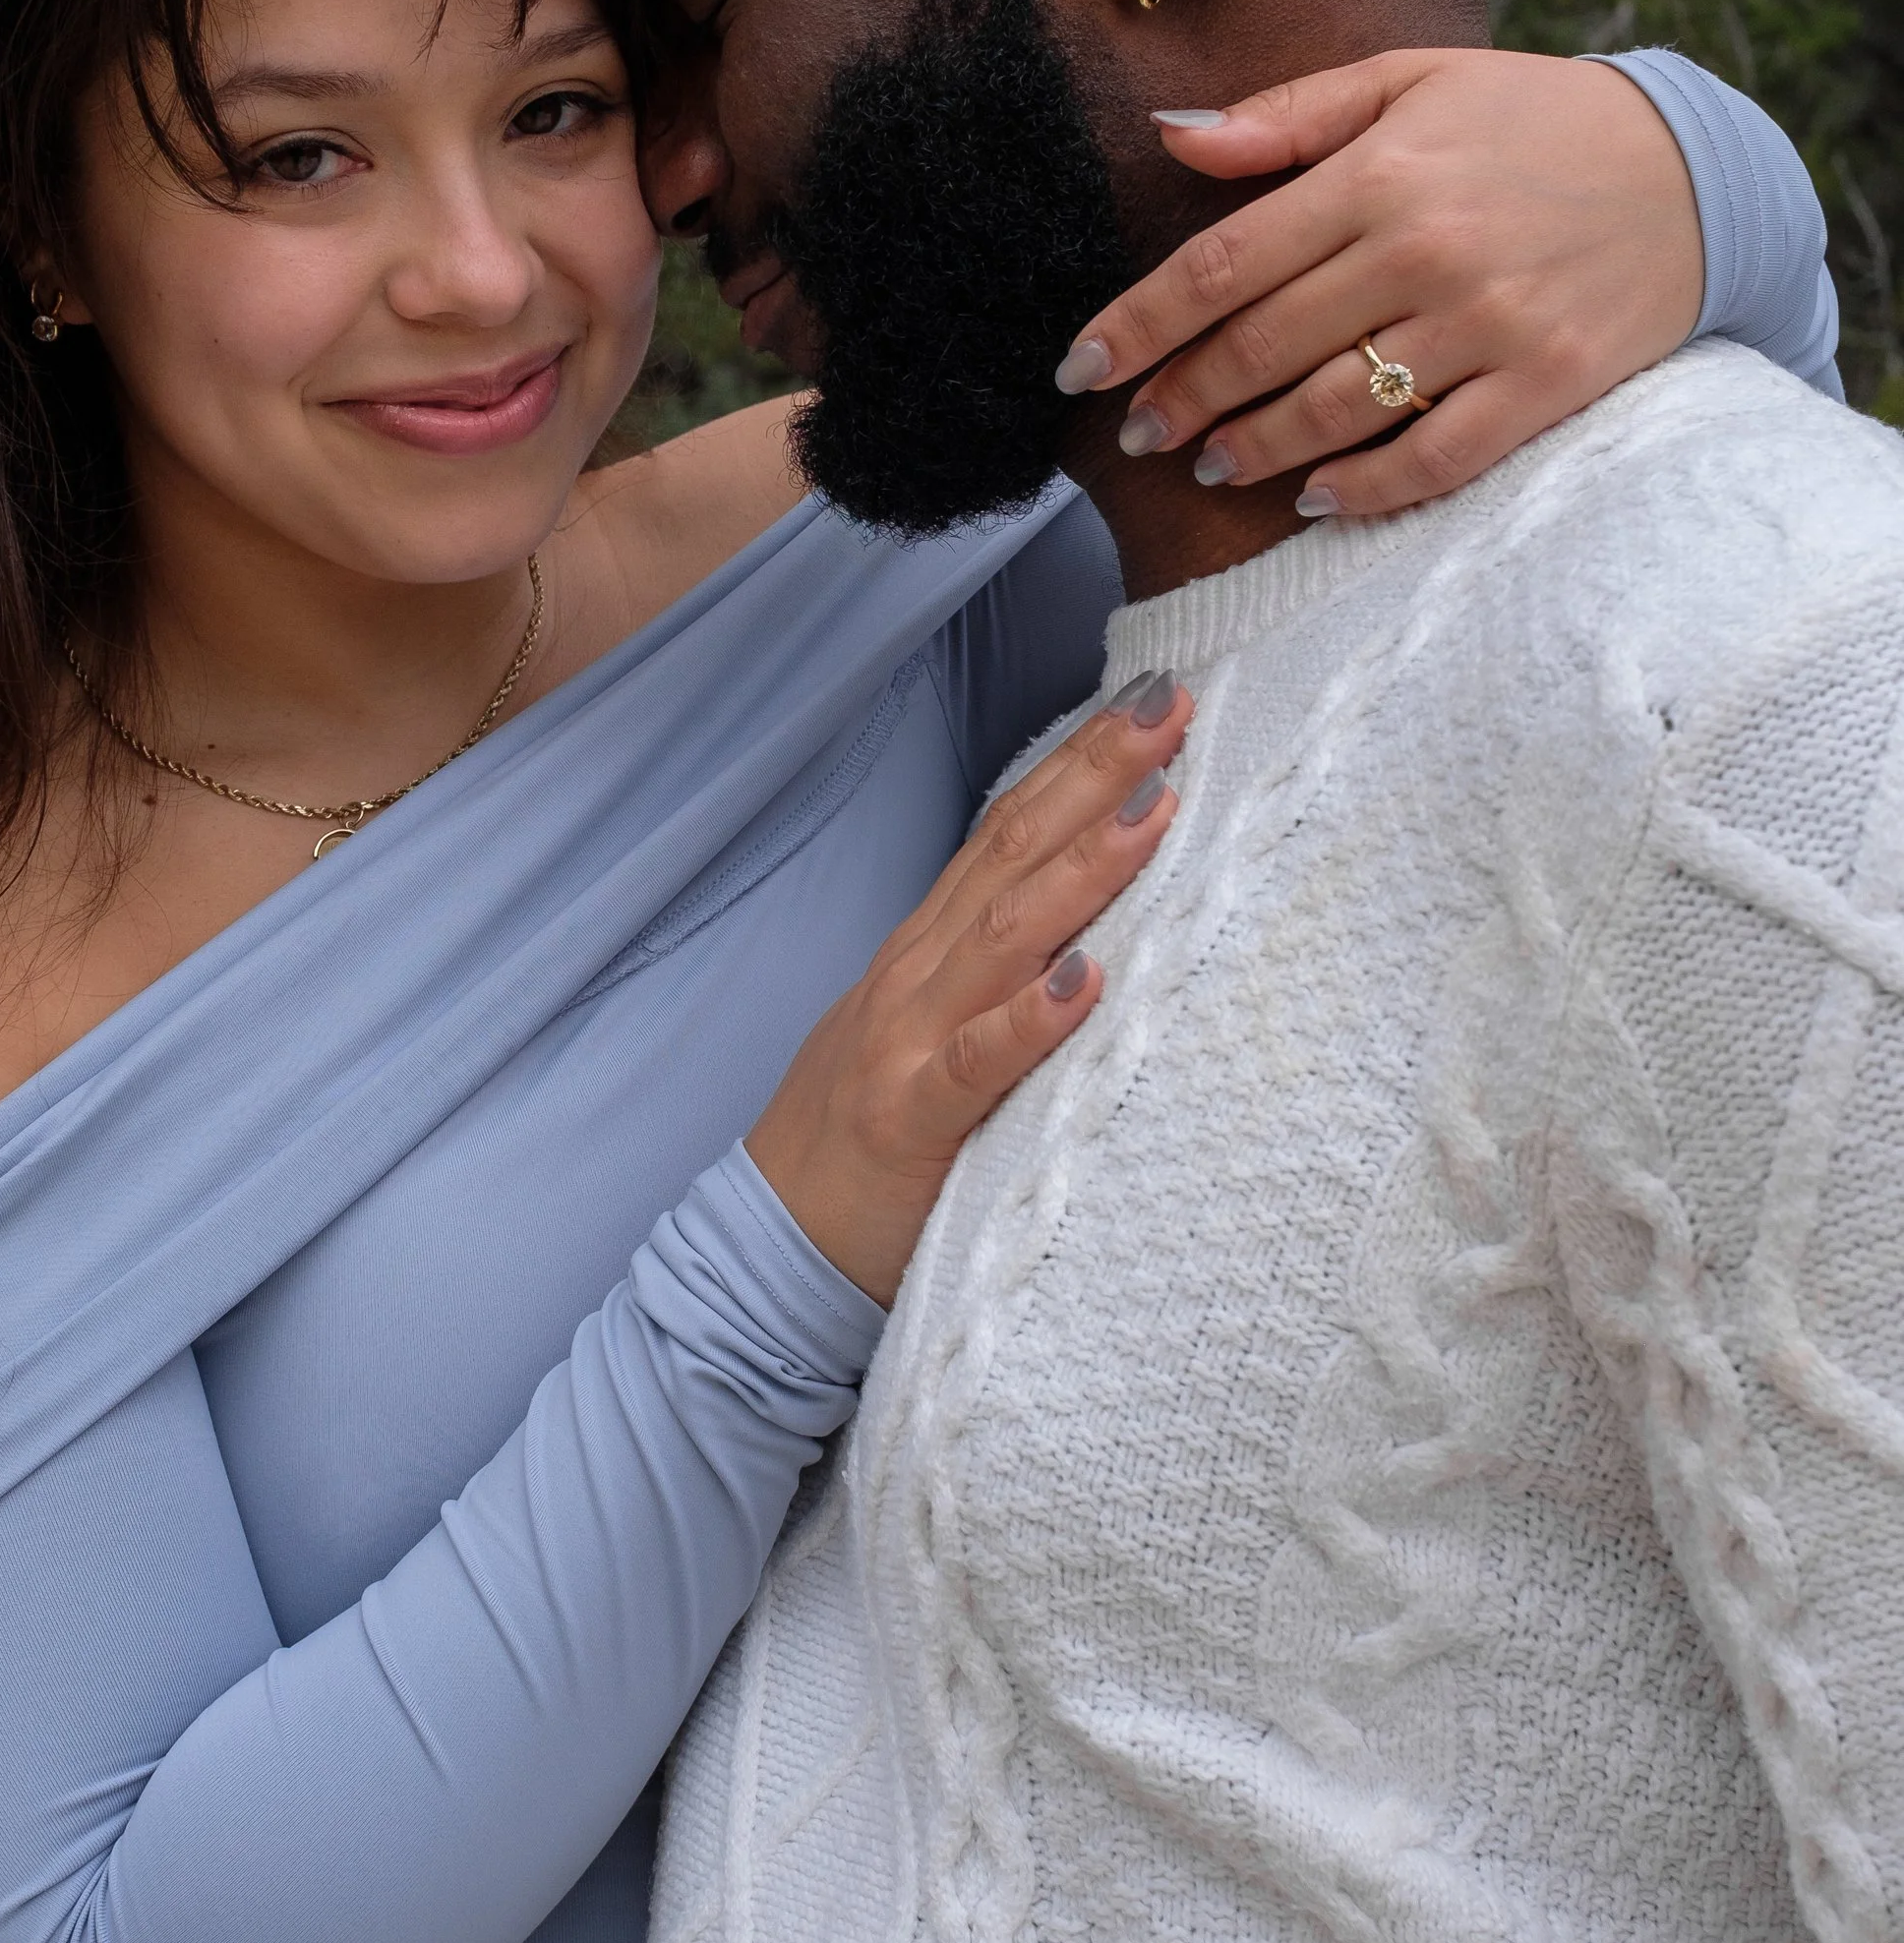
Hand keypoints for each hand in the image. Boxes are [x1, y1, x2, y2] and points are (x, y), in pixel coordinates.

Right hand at [748, 676, 1188, 1302]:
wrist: (770, 1242)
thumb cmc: (871, 1138)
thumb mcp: (930, 1028)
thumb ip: (994, 971)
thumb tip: (1095, 918)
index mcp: (929, 949)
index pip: (1009, 831)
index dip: (1077, 762)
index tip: (1153, 700)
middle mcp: (919, 975)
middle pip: (1013, 853)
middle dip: (1093, 776)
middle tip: (1172, 706)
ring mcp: (909, 1042)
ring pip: (1003, 937)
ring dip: (1083, 868)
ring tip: (1155, 809)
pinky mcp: (911, 1121)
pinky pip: (976, 1064)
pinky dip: (1029, 1019)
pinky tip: (1083, 981)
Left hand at [1059, 51, 1706, 518]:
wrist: (1692, 167)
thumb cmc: (1528, 119)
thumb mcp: (1407, 81)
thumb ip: (1284, 117)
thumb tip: (1169, 140)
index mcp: (1378, 174)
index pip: (1222, 266)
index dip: (1137, 326)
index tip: (1080, 368)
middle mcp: (1424, 252)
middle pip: (1262, 347)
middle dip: (1181, 399)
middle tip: (1138, 433)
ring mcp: (1488, 326)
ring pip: (1336, 409)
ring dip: (1255, 447)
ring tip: (1209, 464)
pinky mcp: (1545, 384)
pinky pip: (1436, 455)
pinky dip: (1366, 487)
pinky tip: (1314, 499)